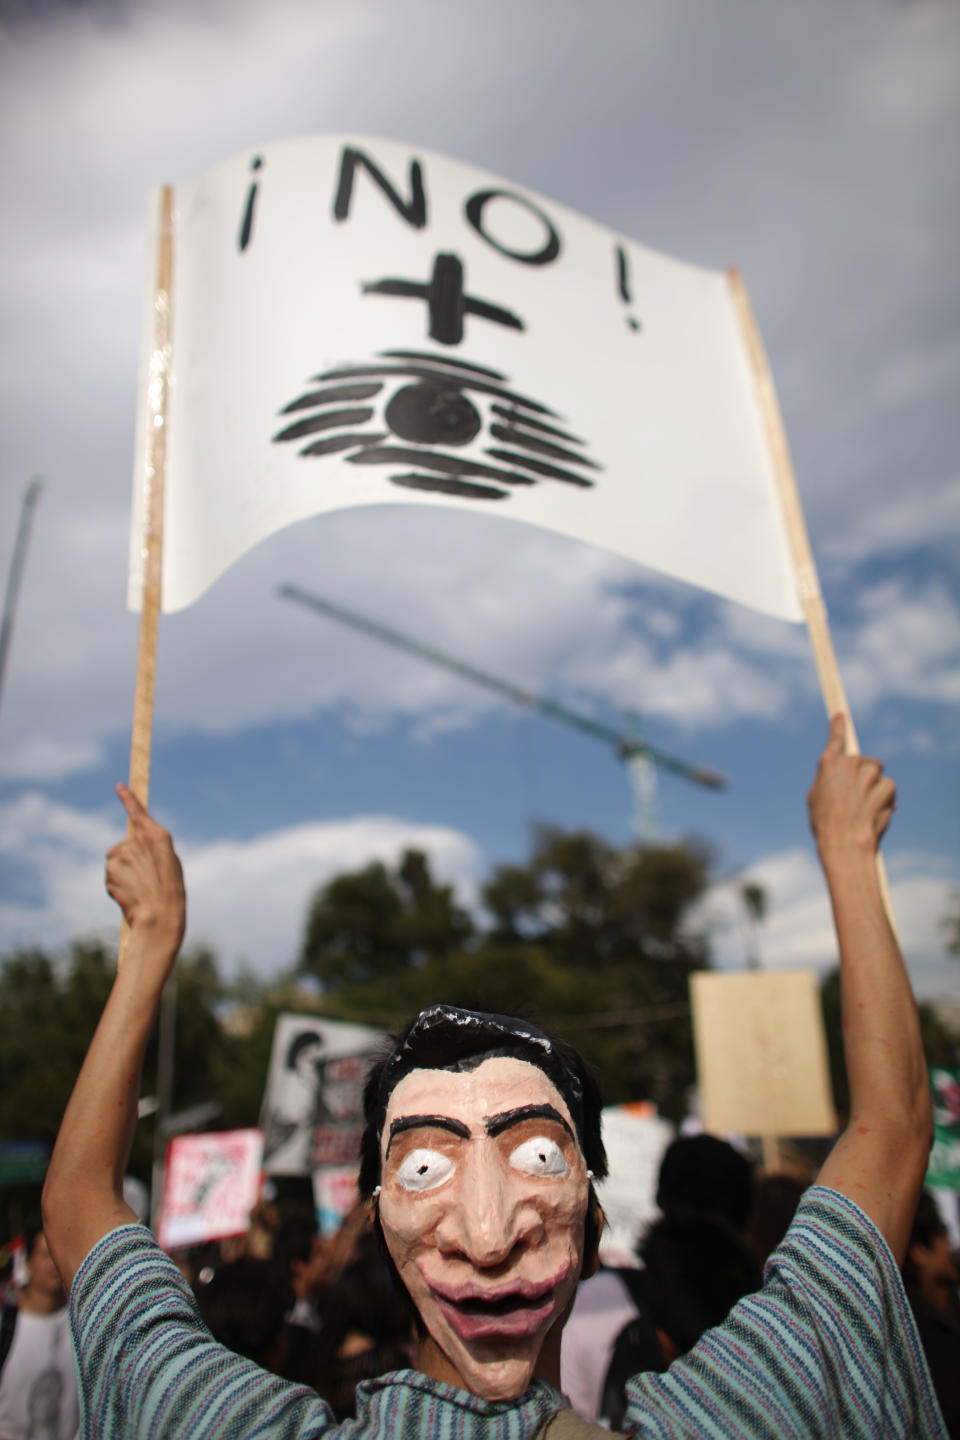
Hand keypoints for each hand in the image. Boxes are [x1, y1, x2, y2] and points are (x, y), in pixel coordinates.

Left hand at [106, 784, 185, 956]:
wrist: (160, 914)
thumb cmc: (170, 892)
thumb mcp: (169, 864)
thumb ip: (150, 850)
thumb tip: (118, 850)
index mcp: (158, 835)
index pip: (138, 811)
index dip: (128, 797)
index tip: (119, 786)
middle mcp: (138, 839)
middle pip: (125, 844)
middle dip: (129, 859)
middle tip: (143, 879)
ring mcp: (123, 851)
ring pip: (116, 859)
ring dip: (122, 873)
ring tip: (138, 888)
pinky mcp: (111, 866)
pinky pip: (110, 874)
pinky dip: (116, 883)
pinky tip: (128, 894)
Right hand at [807, 714, 895, 862]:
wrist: (844, 843)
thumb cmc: (824, 823)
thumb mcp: (815, 797)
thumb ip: (828, 779)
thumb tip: (843, 774)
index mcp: (828, 763)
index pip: (835, 738)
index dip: (838, 726)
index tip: (841, 715)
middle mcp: (850, 763)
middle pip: (861, 761)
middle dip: (861, 774)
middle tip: (853, 796)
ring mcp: (869, 773)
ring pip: (876, 773)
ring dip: (873, 785)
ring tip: (863, 807)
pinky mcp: (885, 785)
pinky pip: (888, 786)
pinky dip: (885, 797)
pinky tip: (875, 811)